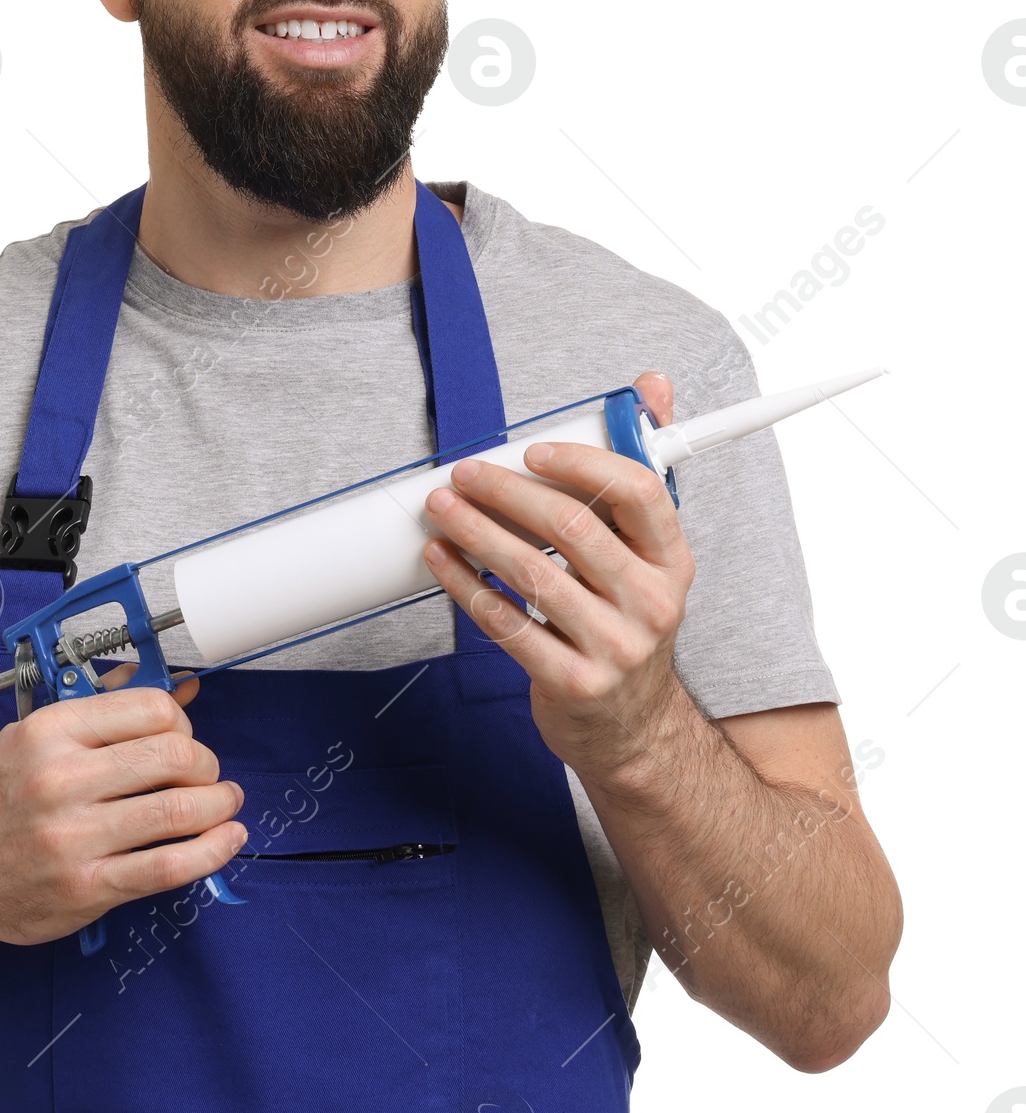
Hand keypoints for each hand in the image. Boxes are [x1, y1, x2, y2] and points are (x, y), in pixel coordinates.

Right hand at [0, 674, 246, 946]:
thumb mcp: (34, 737)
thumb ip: (105, 710)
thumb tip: (179, 688)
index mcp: (51, 732)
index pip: (150, 707)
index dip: (183, 719)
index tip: (184, 734)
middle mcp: (62, 779)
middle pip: (174, 753)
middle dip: (206, 762)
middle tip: (206, 774)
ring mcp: (75, 837)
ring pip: (179, 809)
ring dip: (219, 804)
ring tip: (224, 803)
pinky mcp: (87, 887)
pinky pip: (168, 867)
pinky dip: (212, 851)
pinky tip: (227, 839)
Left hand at [421, 371, 697, 779]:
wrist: (632, 729)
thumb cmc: (626, 621)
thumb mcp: (649, 554)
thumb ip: (639, 471)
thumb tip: (652, 384)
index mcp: (673, 560)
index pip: (639, 491)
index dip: (582, 462)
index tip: (531, 449)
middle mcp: (652, 602)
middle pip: (572, 527)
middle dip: (507, 491)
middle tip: (464, 472)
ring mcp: (614, 647)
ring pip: (532, 573)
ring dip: (475, 532)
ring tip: (440, 507)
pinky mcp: (573, 683)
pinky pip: (507, 625)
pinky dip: (465, 586)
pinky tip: (439, 561)